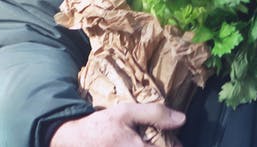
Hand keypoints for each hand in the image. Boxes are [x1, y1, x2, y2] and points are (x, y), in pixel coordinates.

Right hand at [50, 102, 185, 146]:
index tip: (176, 140)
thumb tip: (182, 119)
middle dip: (163, 146)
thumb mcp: (126, 112)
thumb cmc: (101, 125)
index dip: (176, 145)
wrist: (73, 140)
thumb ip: (155, 114)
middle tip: (164, 140)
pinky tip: (138, 144)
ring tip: (148, 142)